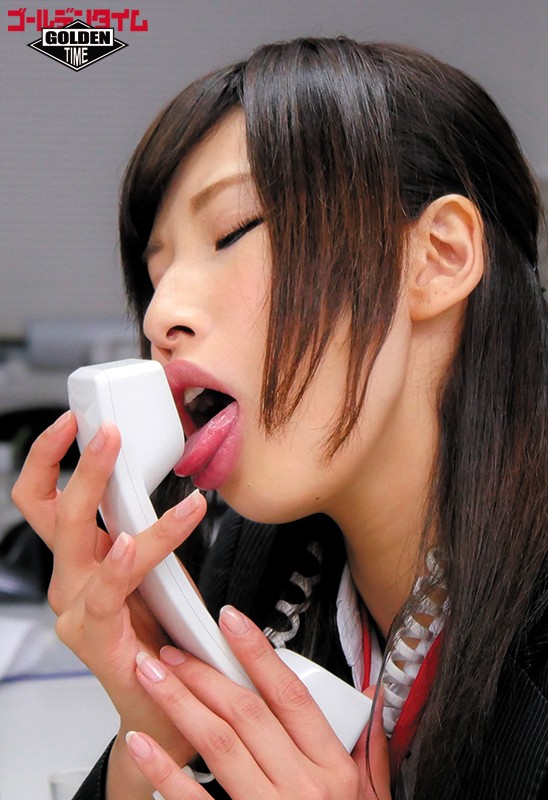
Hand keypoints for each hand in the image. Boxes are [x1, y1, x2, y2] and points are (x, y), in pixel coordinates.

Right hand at [11, 411, 207, 794]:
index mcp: (80, 559)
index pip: (45, 499)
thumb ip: (144, 528)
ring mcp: (76, 611)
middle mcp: (69, 581)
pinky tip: (129, 542)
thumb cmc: (163, 632)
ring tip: (125, 461)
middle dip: (79, 465)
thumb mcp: (154, 566)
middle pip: (52, 511)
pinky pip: (105, 592)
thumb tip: (159, 480)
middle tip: (106, 432)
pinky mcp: (95, 640)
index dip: (50, 458)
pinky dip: (122, 560)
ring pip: (79, 542)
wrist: (167, 704)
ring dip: (103, 498)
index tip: (73, 421)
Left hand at [124, 606, 391, 798]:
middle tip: (173, 649)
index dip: (258, 653)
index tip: (231, 622)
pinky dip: (163, 770)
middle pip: (246, 714)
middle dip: (205, 673)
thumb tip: (366, 707)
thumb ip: (369, 754)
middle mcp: (302, 789)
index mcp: (333, 771)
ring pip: (218, 744)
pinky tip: (140, 743)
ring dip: (180, 703)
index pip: (291, 697)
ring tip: (152, 676)